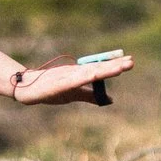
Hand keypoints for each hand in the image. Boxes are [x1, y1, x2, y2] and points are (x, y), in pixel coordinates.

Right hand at [11, 52, 132, 105]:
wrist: (29, 89)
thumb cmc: (51, 91)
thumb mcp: (75, 94)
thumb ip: (91, 96)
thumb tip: (111, 100)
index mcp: (81, 75)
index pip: (101, 68)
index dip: (114, 65)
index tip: (129, 60)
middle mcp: (77, 73)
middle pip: (99, 68)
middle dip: (114, 65)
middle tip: (131, 61)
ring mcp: (69, 77)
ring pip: (90, 72)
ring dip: (105, 69)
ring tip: (119, 68)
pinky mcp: (60, 83)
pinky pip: (75, 80)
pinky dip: (85, 76)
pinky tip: (95, 74)